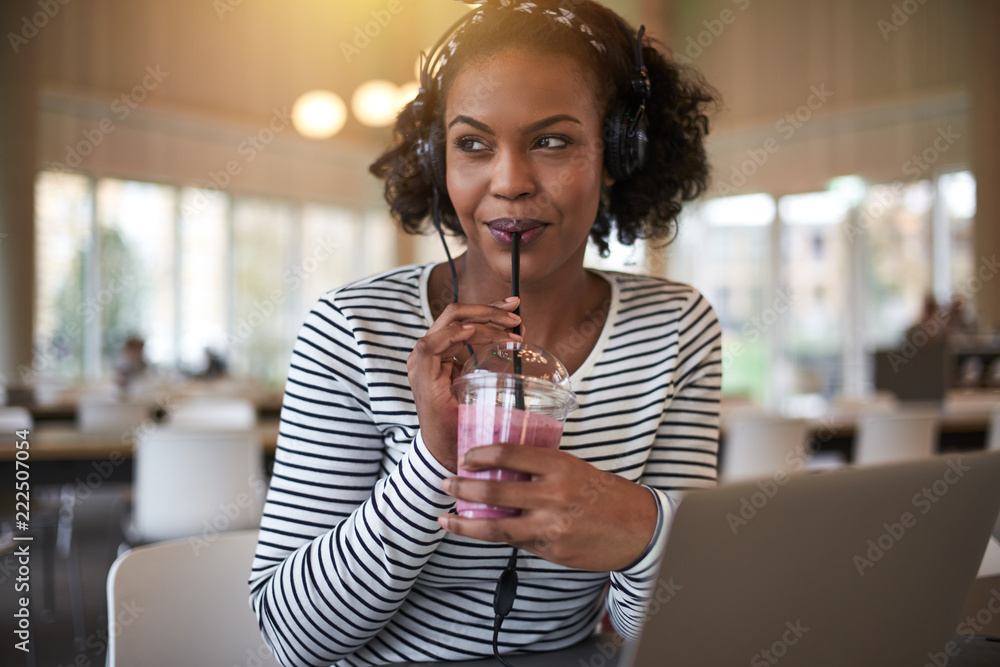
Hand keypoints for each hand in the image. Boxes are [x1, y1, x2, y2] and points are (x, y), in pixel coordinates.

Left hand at [408, 297, 522, 471]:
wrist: (443, 446)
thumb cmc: (450, 434)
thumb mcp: (460, 415)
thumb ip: (471, 389)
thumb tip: (500, 367)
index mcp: (422, 371)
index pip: (435, 340)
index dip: (453, 333)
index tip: (476, 331)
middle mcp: (424, 357)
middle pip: (451, 319)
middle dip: (484, 314)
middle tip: (513, 319)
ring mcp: (435, 352)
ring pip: (461, 319)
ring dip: (489, 314)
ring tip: (514, 312)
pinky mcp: (446, 353)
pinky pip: (465, 330)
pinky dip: (487, 324)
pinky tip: (505, 322)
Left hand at [437, 445, 657, 571]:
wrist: (639, 528)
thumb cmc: (604, 494)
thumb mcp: (575, 469)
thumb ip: (541, 469)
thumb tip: (500, 469)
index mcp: (560, 466)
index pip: (508, 454)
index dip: (480, 455)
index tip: (465, 457)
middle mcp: (554, 495)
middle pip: (495, 492)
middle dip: (463, 488)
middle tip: (445, 484)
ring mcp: (552, 527)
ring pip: (497, 527)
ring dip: (465, 524)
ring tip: (446, 519)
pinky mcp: (552, 551)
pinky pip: (516, 542)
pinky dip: (496, 536)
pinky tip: (480, 532)